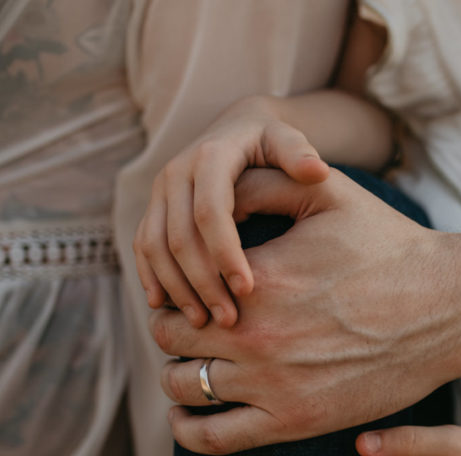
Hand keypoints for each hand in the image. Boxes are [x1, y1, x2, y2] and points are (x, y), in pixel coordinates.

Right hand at [133, 96, 329, 327]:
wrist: (239, 128)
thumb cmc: (272, 142)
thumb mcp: (288, 140)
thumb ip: (299, 153)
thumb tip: (318, 171)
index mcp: (210, 157)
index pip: (211, 212)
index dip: (225, 253)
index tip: (247, 290)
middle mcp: (177, 172)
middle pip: (179, 236)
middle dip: (202, 282)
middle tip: (228, 319)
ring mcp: (161, 191)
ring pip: (154, 245)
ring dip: (175, 287)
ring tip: (202, 321)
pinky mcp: (154, 207)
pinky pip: (142, 244)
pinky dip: (150, 275)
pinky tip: (163, 305)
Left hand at [150, 168, 460, 453]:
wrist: (449, 308)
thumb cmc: (393, 248)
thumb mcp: (328, 194)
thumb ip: (263, 182)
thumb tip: (213, 188)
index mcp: (256, 279)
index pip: (176, 287)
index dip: (175, 286)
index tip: (189, 288)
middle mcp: (257, 335)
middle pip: (168, 339)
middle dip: (173, 329)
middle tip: (189, 326)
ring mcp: (274, 384)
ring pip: (183, 388)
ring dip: (178, 376)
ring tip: (191, 367)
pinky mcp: (296, 421)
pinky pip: (212, 438)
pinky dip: (188, 429)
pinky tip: (188, 413)